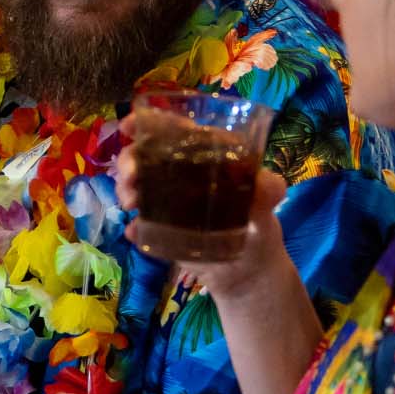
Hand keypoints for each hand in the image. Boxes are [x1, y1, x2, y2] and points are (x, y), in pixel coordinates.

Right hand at [113, 123, 290, 302]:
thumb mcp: (268, 200)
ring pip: (137, 185)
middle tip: (130, 176)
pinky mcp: (162, 229)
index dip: (148, 123)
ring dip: (125, 188)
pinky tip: (135, 231)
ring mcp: (168, 201)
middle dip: (130, 159)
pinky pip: (140, 224)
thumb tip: (264, 183)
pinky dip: (133, 226)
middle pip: (147, 156)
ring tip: (130, 203)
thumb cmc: (260, 224)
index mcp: (204, 155)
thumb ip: (268, 188)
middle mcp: (182, 174)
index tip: (127, 125)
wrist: (249, 270)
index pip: (174, 130)